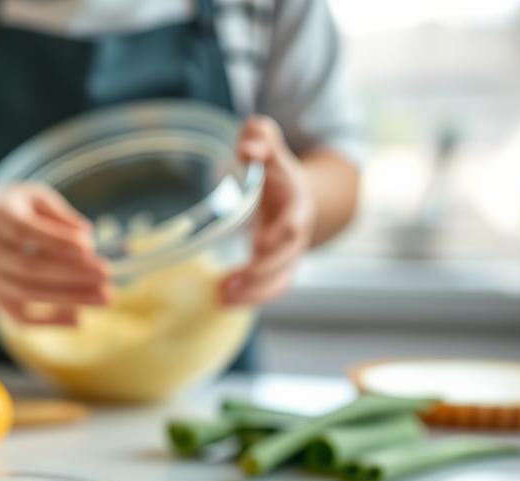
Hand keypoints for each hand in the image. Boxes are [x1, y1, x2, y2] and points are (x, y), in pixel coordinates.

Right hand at [0, 184, 109, 324]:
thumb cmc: (20, 209)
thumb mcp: (38, 198)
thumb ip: (60, 215)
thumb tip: (86, 236)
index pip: (24, 231)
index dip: (56, 241)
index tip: (89, 248)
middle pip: (29, 267)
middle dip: (70, 273)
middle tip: (106, 274)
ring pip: (28, 293)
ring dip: (69, 297)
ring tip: (104, 297)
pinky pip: (20, 317)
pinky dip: (48, 321)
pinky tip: (78, 319)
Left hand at [220, 116, 316, 305]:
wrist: (294, 192)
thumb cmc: (276, 169)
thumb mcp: (270, 148)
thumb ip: (261, 138)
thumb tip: (248, 145)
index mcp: (297, 205)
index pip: (294, 225)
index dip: (278, 236)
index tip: (257, 244)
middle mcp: (297, 235)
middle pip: (287, 260)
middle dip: (261, 273)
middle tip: (231, 281)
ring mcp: (289, 255)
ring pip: (279, 282)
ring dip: (253, 294)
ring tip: (222, 299)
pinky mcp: (277, 269)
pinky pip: (269, 290)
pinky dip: (249, 299)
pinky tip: (223, 302)